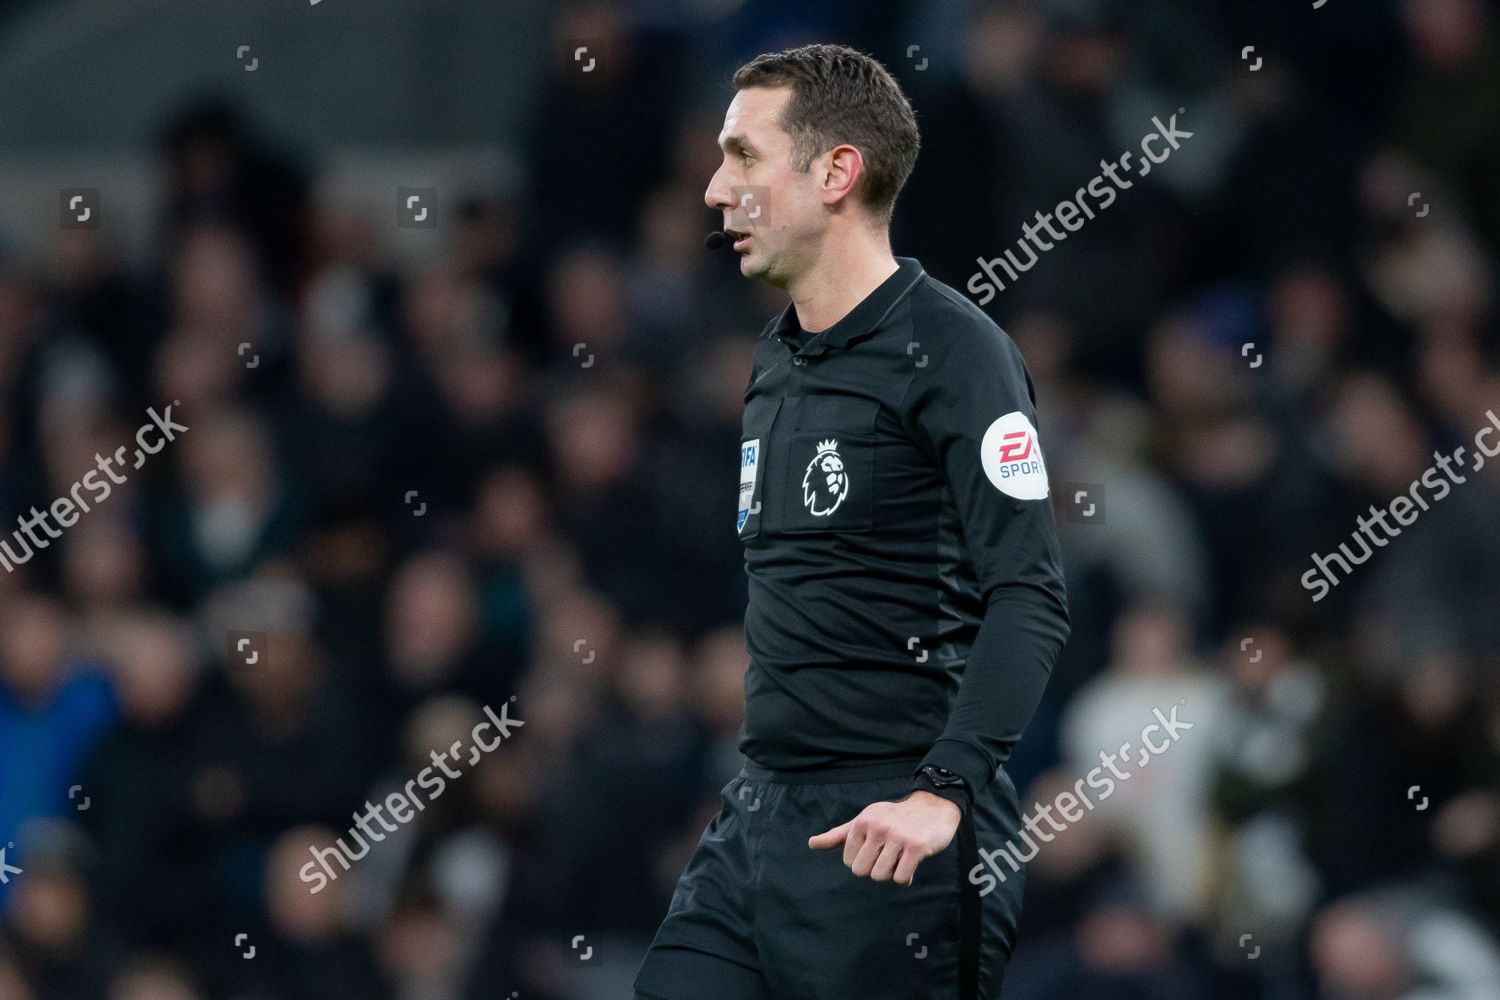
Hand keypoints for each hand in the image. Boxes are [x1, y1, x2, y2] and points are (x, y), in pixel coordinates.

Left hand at [808, 790, 960, 884]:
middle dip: (875, 869)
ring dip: (891, 873)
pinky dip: (905, 877)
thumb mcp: (865, 820)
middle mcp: (878, 827)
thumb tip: (811, 844)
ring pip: (880, 876)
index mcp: (863, 821)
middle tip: (889, 855)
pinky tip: (911, 864)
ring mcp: (897, 837)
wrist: (933, 806)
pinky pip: (901, 877)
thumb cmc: (895, 817)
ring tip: (900, 858)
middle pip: (862, 871)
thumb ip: (839, 835)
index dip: (864, 860)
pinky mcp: (916, 847)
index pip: (849, 861)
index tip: (877, 848)